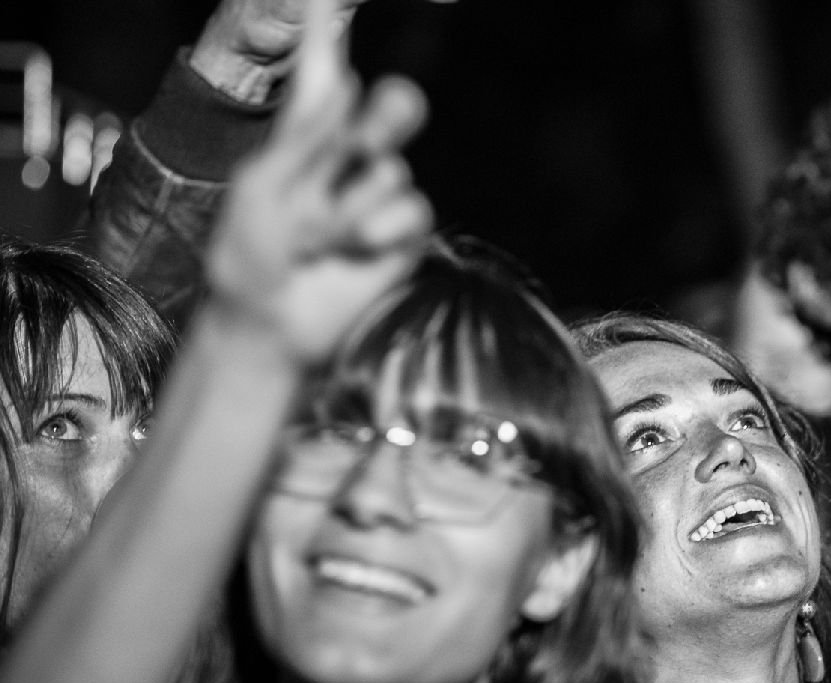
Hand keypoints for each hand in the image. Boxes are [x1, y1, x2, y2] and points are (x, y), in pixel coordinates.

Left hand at [205, 0, 430, 362]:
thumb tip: (348, 80)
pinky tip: (355, 251)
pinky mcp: (401, 236)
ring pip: (392, 172)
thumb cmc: (249, 258)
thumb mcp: (264, 186)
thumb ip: (307, 135)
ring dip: (352, 207)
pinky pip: (411, 212)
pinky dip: (379, 231)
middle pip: (385, 113)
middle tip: (379, 125)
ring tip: (321, 240)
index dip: (333, 38)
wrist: (273, 326)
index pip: (325, 78)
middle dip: (388, 113)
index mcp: (303, 140)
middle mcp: (345, 163)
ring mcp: (376, 199)